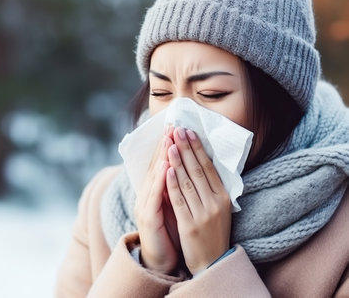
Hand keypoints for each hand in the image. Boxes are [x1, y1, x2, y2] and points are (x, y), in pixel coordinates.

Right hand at [134, 127, 178, 273]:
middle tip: (172, 126)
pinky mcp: (148, 218)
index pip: (161, 163)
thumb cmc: (171, 231)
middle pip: (156, 166)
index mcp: (154, 191)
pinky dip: (160, 181)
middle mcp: (146, 195)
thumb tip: (188, 167)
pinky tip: (166, 167)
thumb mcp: (175, 205)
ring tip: (169, 140)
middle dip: (164, 145)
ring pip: (154, 177)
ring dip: (161, 158)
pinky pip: (154, 196)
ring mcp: (145, 205)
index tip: (176, 128)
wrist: (161, 259)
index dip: (168, 146)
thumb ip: (178, 187)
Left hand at [166, 127, 231, 274]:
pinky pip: (179, 200)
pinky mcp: (190, 225)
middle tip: (177, 129)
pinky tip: (167, 169)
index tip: (189, 131)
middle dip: (186, 148)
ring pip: (188, 182)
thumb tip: (202, 162)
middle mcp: (216, 203)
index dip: (198, 148)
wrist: (212, 262)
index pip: (209, 167)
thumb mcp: (219, 209)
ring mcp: (203, 214)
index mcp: (224, 197)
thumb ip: (212, 188)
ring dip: (177, 161)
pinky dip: (172, 183)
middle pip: (198, 170)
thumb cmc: (213, 232)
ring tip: (170, 143)